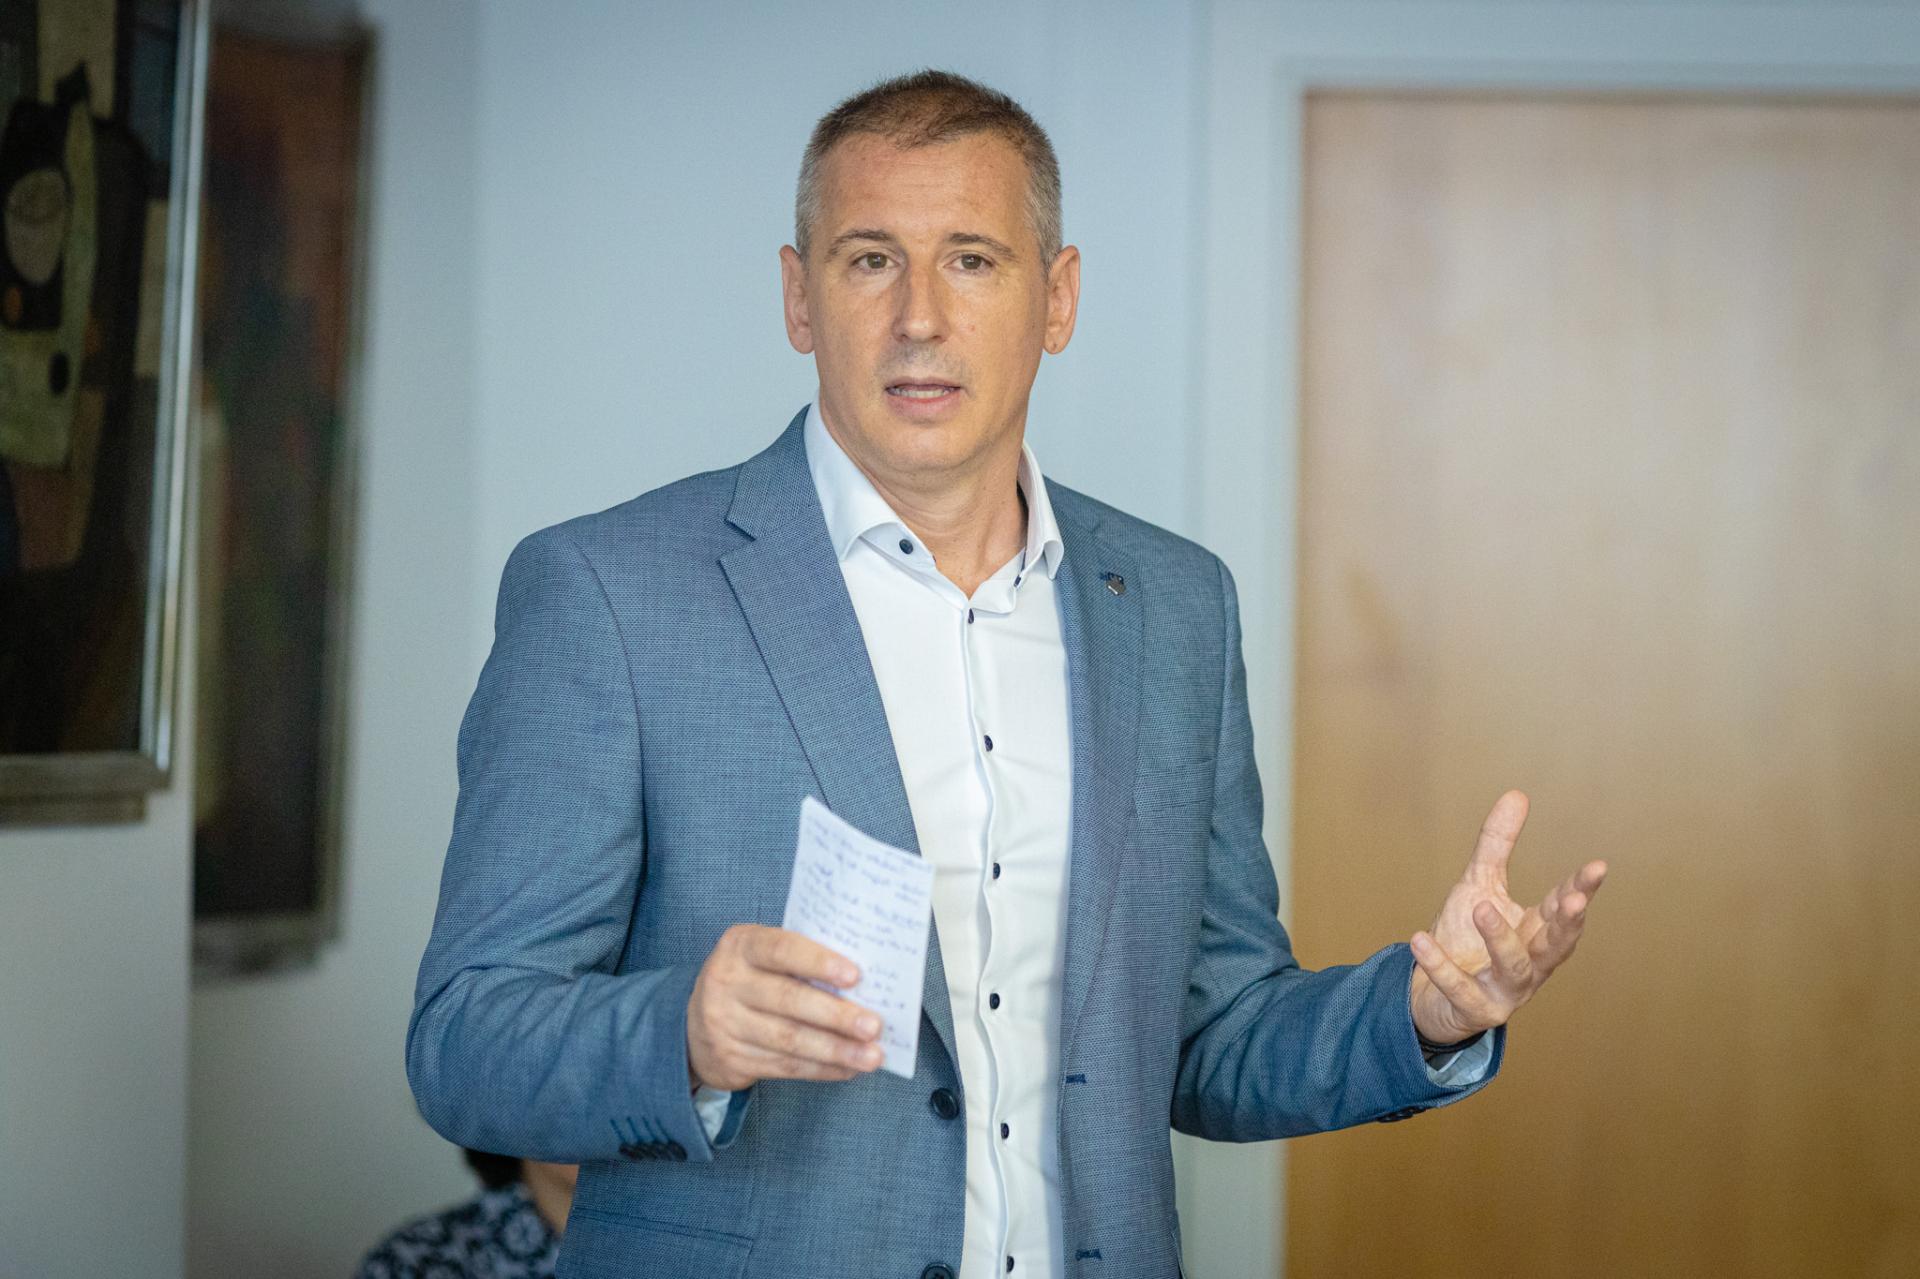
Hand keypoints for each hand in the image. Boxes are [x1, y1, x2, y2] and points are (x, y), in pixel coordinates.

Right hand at [686, 924, 883, 1091]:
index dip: (818, 962)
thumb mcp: (763, 958)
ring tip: (871, 1056)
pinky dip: (821, 1069)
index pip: (782, 949)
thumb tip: (864, 984)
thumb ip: (802, 961)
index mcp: (741, 945)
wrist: (695, 1026)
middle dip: (836, 1015)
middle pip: (788, 999)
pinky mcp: (731, 1058)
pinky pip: (784, 1066)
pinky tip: (848, 1068)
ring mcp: (724, 1023)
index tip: (856, 976)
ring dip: (836, 1050)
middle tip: (873, 1026)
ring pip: (789, 1039)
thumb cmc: (751, 980)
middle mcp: (727, 982)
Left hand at [1408, 791, 1607, 1045]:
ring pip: (1514, 968)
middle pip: (1556, 945)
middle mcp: (1530, 965)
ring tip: (1482, 907)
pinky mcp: (1473, 1010)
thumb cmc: (1465, 940)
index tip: (1597, 867)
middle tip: (1576, 898)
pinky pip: (1459, 989)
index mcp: (1536, 933)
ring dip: (1501, 939)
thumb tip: (1517, 794)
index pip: (1563, 909)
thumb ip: (1497, 846)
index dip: (1580, 889)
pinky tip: (1420, 940)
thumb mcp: (1479, 886)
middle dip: (1568, 922)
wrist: (1429, 996)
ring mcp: (1504, 991)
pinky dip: (1441, 966)